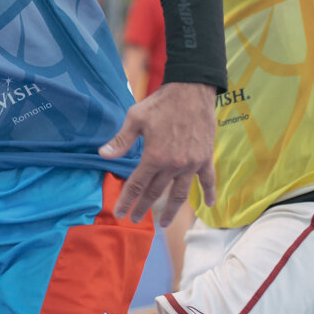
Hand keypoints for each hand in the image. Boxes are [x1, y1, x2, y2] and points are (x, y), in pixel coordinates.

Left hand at [99, 82, 216, 225]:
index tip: (120, 213)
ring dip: (171, 211)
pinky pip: (208, 180)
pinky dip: (209, 193)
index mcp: (154, 157)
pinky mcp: (205, 158)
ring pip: (180, 194)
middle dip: (143, 207)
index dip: (127, 200)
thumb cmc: (160, 103)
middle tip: (134, 220)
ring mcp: (191, 164)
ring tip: (163, 223)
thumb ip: (121, 140)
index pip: (137, 185)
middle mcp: (173, 165)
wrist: (191, 91)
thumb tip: (103, 155)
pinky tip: (209, 205)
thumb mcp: (135, 118)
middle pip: (155, 192)